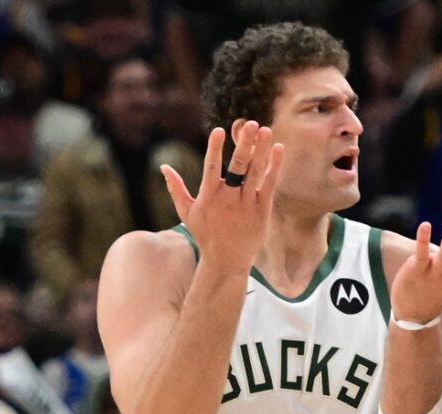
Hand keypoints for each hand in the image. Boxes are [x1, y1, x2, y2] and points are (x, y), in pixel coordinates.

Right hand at [161, 121, 283, 272]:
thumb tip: (163, 166)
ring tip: (265, 130)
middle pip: (238, 167)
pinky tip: (278, 149)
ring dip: (261, 150)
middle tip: (251, 124)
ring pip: (255, 172)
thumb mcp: (186, 213)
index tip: (219, 130)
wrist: (227, 261)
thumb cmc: (205, 235)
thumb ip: (176, 189)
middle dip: (245, 144)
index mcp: (209, 197)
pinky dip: (274, 167)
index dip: (215, 148)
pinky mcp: (262, 210)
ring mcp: (246, 204)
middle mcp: (228, 199)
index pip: (212, 168)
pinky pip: (269, 184)